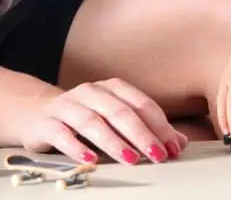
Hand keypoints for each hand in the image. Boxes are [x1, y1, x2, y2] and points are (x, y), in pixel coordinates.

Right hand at [18, 79, 187, 164]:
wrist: (35, 114)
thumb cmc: (85, 117)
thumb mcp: (116, 118)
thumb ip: (147, 128)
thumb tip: (178, 143)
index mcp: (113, 88)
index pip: (142, 105)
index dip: (160, 126)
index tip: (173, 148)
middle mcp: (91, 92)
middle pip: (121, 112)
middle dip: (142, 135)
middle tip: (158, 155)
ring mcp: (67, 105)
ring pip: (93, 122)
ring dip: (114, 142)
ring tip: (131, 159)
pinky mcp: (46, 122)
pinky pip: (62, 134)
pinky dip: (77, 147)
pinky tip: (90, 159)